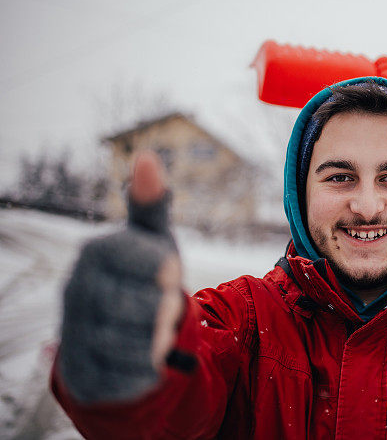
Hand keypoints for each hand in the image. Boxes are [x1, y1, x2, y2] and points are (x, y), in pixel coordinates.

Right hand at [58, 151, 184, 403]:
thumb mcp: (153, 238)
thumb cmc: (143, 274)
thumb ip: (152, 203)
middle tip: (160, 305)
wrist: (121, 331)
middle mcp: (76, 290)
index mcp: (95, 253)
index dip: (166, 270)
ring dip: (158, 338)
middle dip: (165, 308)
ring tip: (152, 328)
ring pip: (139, 343)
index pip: (146, 259)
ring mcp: (74, 332)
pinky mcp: (82, 372)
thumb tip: (148, 157)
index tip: (167, 271)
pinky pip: (130, 376)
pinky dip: (148, 368)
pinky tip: (142, 355)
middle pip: (146, 306)